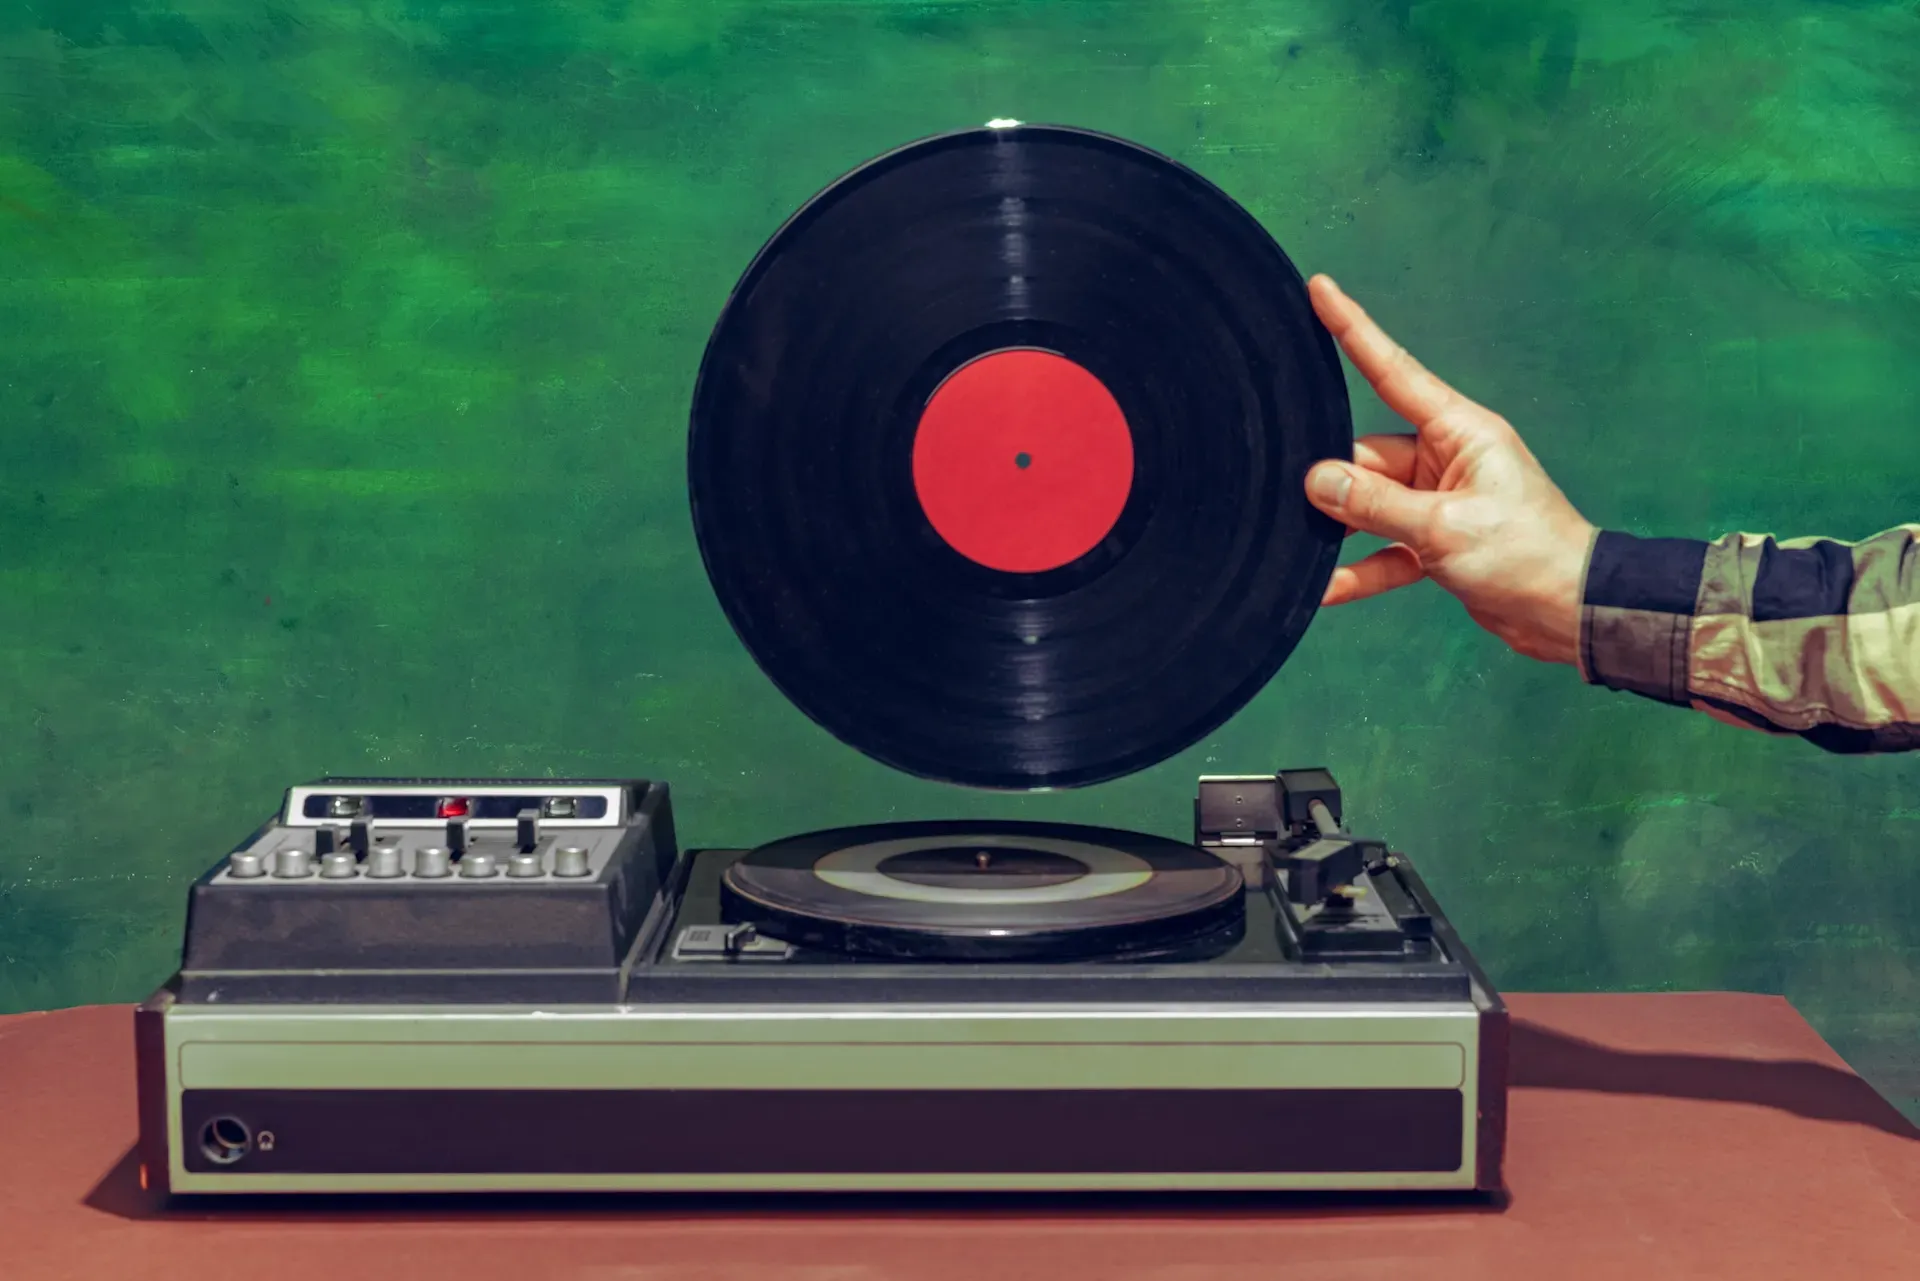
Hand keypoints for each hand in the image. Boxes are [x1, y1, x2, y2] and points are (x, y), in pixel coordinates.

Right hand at [1303, 275, 1596, 666]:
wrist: (1570, 613)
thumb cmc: (1526, 556)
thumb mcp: (1443, 528)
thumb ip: (1374, 504)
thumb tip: (1317, 480)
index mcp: (1460, 432)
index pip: (1393, 372)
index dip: (1353, 329)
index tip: (1320, 290)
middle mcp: (1447, 459)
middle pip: (1367, 456)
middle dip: (1335, 482)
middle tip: (1297, 503)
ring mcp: (1440, 501)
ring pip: (1370, 505)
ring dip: (1343, 532)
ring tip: (1303, 551)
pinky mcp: (1437, 541)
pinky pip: (1385, 546)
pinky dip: (1361, 568)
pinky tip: (1327, 590)